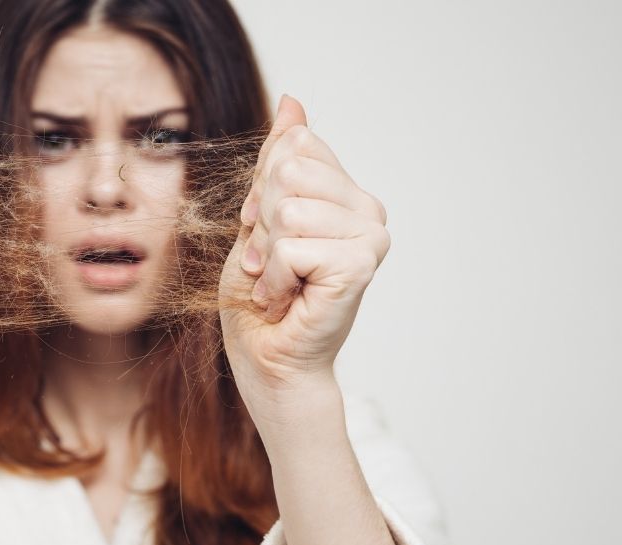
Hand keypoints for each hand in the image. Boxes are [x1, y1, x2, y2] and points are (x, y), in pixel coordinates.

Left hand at [218, 95, 389, 414]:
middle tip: (269, 263)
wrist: (267, 359)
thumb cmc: (260, 296)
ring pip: (288, 210)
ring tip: (278, 283)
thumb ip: (278, 161)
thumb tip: (293, 101)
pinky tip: (285, 300)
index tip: (264, 233)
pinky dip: (272, 278)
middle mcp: (368, 209)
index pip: (295, 147)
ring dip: (265, 255)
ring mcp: (370, 236)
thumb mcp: (259, 215)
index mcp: (346, 193)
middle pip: (288, 172)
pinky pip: (291, 247)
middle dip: (261, 222)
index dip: (261, 192)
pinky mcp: (360, 265)